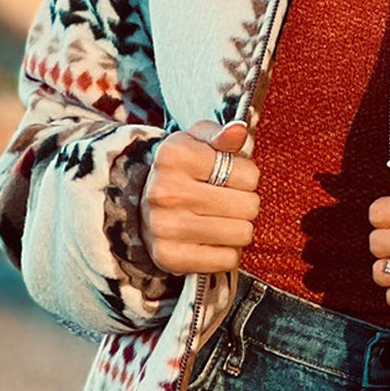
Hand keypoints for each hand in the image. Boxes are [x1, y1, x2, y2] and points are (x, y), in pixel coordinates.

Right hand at [141, 119, 260, 274]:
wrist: (140, 206)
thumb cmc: (180, 171)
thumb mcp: (196, 142)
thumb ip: (221, 134)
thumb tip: (239, 130)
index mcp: (175, 156)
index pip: (249, 175)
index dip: (247, 177)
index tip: (230, 177)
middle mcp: (166, 192)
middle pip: (249, 206)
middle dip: (245, 203)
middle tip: (228, 201)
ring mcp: (165, 227)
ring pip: (242, 234)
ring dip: (238, 228)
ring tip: (220, 219)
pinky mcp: (170, 257)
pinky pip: (228, 260)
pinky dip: (226, 252)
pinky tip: (212, 240)